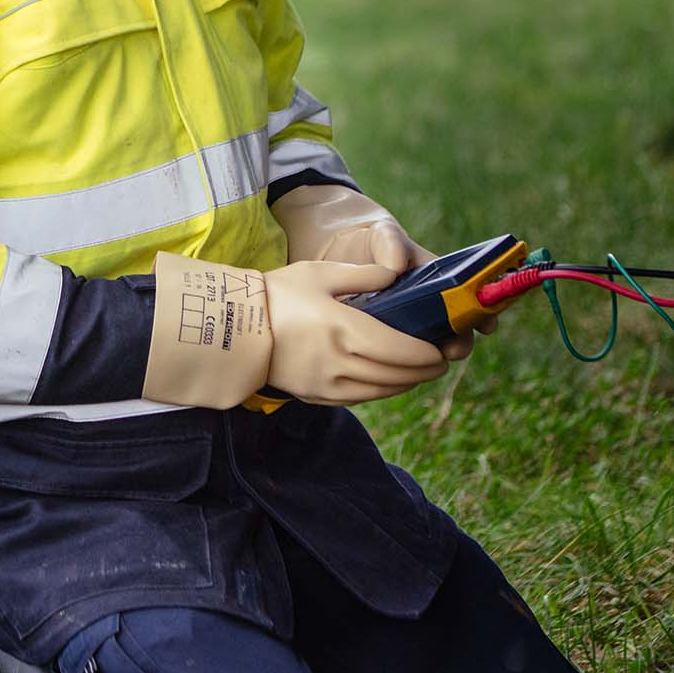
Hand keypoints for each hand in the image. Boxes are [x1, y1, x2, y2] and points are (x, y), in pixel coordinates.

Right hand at [261, 260, 449, 404]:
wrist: (233, 328)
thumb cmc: (277, 294)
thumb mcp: (320, 272)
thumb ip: (364, 274)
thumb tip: (397, 275)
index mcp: (343, 330)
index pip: (399, 350)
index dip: (425, 355)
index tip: (440, 351)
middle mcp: (338, 363)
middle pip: (395, 376)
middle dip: (422, 371)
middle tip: (437, 362)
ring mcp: (326, 384)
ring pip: (380, 391)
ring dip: (404, 384)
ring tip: (417, 372)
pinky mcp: (315, 396)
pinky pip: (359, 399)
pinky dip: (380, 391)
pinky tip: (387, 381)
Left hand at [308, 222, 492, 363]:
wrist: (339, 255)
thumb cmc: (371, 243)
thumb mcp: (383, 236)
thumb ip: (391, 243)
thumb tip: (397, 267)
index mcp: (439, 281)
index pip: (470, 300)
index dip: (483, 314)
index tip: (486, 325)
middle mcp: (430, 307)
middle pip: (455, 332)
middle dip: (459, 343)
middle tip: (450, 349)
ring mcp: (409, 326)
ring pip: (428, 349)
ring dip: (431, 358)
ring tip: (424, 361)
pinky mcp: (385, 340)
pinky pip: (399, 357)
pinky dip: (400, 363)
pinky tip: (391, 366)